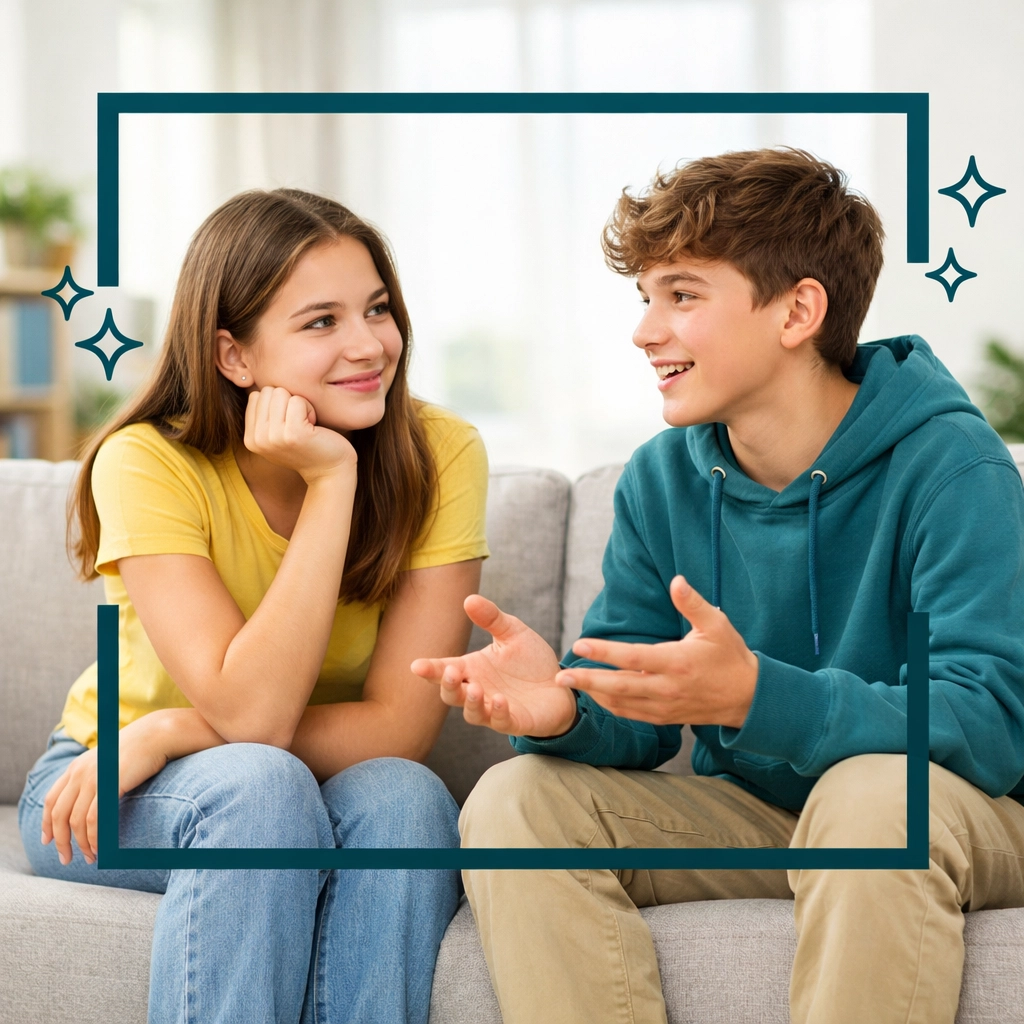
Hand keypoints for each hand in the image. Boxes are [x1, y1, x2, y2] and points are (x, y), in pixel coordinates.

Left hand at [41, 715, 173, 865]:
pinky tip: (100, 848)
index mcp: (76, 767)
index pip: (51, 801)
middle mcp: (79, 773)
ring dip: (81, 844)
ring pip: (75, 821)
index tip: (48, 841)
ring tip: (90, 857)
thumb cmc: (138, 749)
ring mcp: (93, 779)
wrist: (156, 735)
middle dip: (60, 841)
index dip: (46, 824)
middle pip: (59, 815)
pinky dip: (94, 838)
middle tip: (65, 860)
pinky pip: (93, 819)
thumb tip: (92, 800)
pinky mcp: (109, 786)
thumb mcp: (107, 761)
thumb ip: (94, 777)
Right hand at [244, 386, 356, 483]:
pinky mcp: (293, 433)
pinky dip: (309, 408)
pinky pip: (298, 400)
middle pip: (268, 391)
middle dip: (288, 401)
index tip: (289, 423)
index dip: (277, 403)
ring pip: (281, 393)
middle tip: (300, 424)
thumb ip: (263, 415)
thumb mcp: (276, 434)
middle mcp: (258, 439)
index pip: (257, 396)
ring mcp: (274, 437)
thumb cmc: (308, 446)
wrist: (329, 471)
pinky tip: (313, 426)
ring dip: (299, 404)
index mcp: (250, 439)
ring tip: (306, 425)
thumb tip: (251, 379)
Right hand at [411, 595, 575, 736]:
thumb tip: (469, 599)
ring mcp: (494, 709)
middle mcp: (478, 690)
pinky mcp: (515, 721)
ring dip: (471, 702)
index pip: (445, 669)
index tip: (416, 665)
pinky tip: (501, 700)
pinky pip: (501, 722)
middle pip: (452, 695)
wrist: (560, 684)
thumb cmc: (530, 660)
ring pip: (472, 713)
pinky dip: (498, 713)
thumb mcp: (513, 632)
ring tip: (475, 689)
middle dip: (448, 685)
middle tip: (451, 672)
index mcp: (472, 669)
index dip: (430, 669)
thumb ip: (492, 618)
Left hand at [555, 575, 759, 727]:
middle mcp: (667, 688)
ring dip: (594, 694)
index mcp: (677, 662)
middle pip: (619, 686)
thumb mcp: (717, 625)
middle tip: (560, 677)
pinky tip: (595, 696)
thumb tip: (676, 580)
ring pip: (621, 703)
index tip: (579, 645)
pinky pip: (631, 714)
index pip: (633, 657)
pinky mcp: (665, 717)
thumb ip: (693, 604)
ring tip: (569, 684)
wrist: (749, 698)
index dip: (604, 652)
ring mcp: (665, 706)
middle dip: (587, 681)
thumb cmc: (730, 656)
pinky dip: (610, 705)